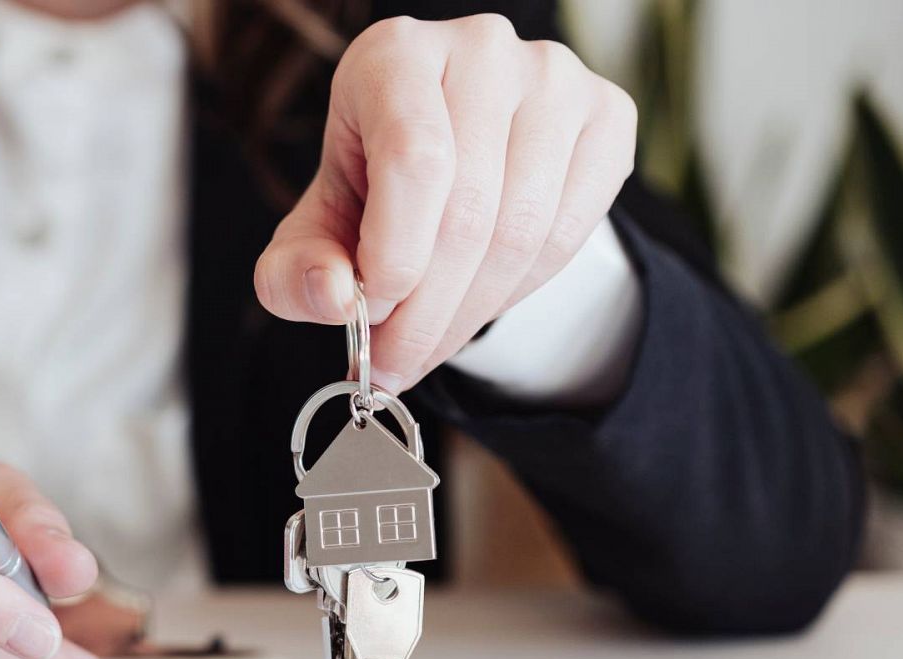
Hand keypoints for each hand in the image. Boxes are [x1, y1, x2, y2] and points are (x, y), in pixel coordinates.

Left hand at [255, 14, 636, 391]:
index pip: (414, 160)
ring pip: (523, 230)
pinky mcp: (607, 115)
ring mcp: (554, 78)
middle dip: (427, 311)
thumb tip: (333, 299)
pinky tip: (478, 302)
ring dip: (470, 312)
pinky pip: (570, 232)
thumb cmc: (371, 191)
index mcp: (394, 56)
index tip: (370, 317)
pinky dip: (519, 290)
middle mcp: (480, 49)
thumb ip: (295, 271)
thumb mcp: (313, 231)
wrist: (445, 165)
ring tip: (429, 342)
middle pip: (470, 210)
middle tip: (395, 364)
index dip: (396, 257)